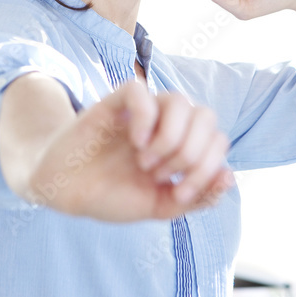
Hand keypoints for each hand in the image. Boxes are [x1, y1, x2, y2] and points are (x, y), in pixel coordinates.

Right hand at [30, 80, 233, 221]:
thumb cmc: (112, 195)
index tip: (179, 193)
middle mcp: (166, 122)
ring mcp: (141, 111)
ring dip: (170, 138)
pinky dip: (144, 119)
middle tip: (162, 175)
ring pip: (179, 100)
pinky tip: (134, 142)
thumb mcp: (160, 206)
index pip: (218, 139)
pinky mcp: (113, 103)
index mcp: (182, 144)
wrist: (66, 192)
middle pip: (206, 115)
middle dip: (191, 153)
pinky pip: (140, 91)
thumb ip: (197, 197)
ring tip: (147, 162)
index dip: (208, 168)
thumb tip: (229, 176)